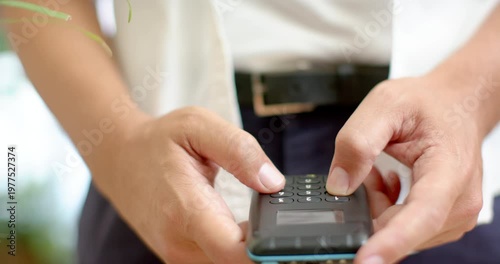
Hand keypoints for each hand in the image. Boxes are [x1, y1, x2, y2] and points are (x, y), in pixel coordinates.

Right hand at [92, 106, 284, 262]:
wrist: (120, 159)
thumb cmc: (158, 142)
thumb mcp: (198, 126)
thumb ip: (240, 151)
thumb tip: (273, 182)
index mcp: (186, 209)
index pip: (235, 252)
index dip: (265, 246)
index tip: (282, 227)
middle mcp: (179, 242)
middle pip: (237, 262)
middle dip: (263, 244)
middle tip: (275, 215)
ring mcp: (178, 254)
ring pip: (229, 263)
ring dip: (248, 247)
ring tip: (256, 219)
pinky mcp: (180, 257)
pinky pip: (217, 260)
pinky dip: (234, 248)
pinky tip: (240, 228)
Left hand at [326, 76, 485, 263]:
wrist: (455, 104)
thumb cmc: (427, 103)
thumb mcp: (385, 106)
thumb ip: (358, 143)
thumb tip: (339, 185)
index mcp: (448, 171)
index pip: (421, 216)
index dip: (391, 242)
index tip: (365, 259)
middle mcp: (459, 201)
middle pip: (401, 227)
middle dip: (371, 205)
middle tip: (367, 169)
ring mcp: (454, 214)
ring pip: (397, 230)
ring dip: (378, 204)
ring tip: (380, 169)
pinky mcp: (443, 219)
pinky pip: (402, 227)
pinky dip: (385, 207)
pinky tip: (387, 181)